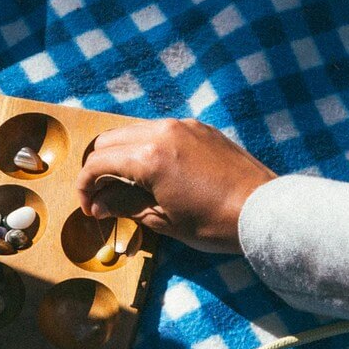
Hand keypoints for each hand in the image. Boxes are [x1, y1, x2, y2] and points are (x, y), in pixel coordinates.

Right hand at [76, 118, 276, 253]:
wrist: (264, 211)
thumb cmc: (213, 222)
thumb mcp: (162, 219)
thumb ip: (124, 206)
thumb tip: (97, 205)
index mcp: (148, 158)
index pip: (97, 163)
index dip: (85, 187)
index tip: (90, 208)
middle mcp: (161, 132)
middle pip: (109, 141)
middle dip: (98, 168)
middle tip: (102, 196)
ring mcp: (182, 126)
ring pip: (133, 132)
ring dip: (121, 155)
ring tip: (127, 185)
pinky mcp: (199, 128)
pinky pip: (160, 131)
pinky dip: (146, 148)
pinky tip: (155, 173)